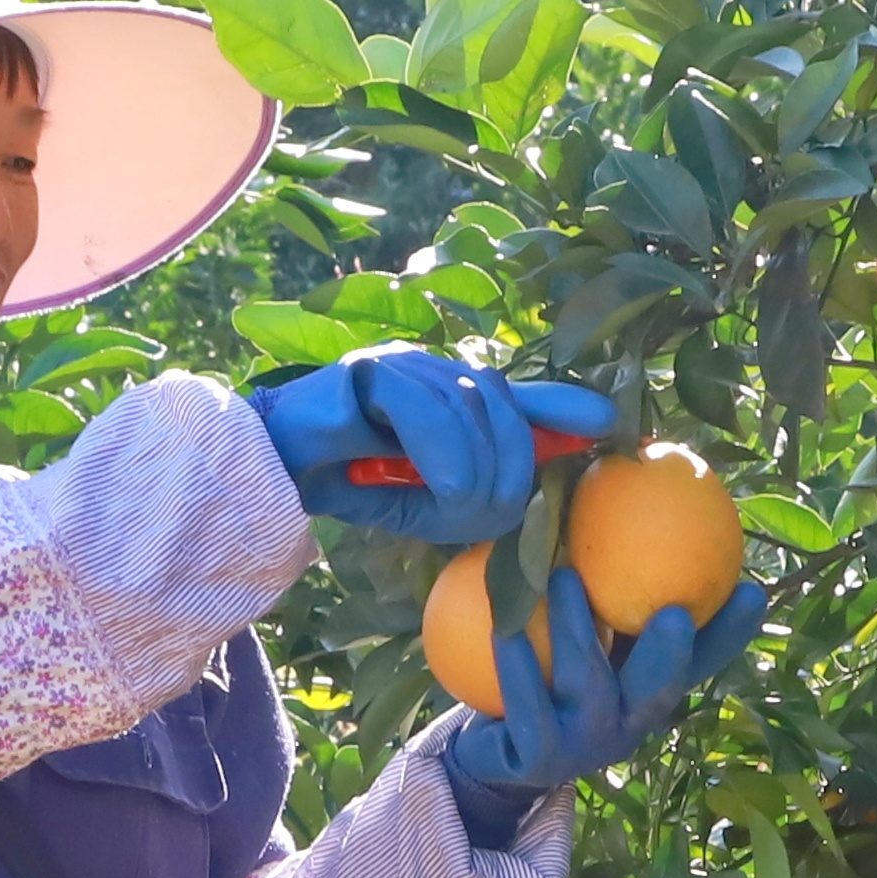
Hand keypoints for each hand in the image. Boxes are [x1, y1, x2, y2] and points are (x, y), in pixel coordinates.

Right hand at [252, 347, 616, 541]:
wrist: (270, 469)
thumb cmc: (345, 482)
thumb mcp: (423, 500)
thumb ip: (471, 493)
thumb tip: (520, 496)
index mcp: (451, 398)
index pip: (520, 396)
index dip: (560, 406)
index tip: (605, 424)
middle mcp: (436, 371)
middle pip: (506, 409)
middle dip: (507, 468)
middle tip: (476, 512)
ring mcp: (408, 365)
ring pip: (474, 411)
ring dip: (470, 474)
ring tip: (446, 507)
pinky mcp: (375, 371)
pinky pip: (431, 411)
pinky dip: (444, 457)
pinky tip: (441, 490)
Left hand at [445, 568, 769, 844]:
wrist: (490, 746)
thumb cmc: (546, 671)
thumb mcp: (586, 629)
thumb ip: (611, 583)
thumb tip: (633, 494)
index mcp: (648, 689)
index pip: (701, 659)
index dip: (730, 631)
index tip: (752, 590)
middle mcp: (627, 720)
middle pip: (661, 686)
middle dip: (674, 652)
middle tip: (676, 612)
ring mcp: (584, 744)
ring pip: (588, 685)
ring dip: (578, 631)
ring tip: (563, 578)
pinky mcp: (537, 758)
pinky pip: (527, 707)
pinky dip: (517, 665)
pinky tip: (504, 628)